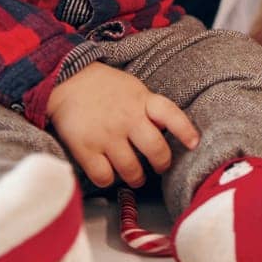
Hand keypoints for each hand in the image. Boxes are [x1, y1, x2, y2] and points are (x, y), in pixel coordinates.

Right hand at [47, 63, 199, 188]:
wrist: (66, 81)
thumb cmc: (104, 87)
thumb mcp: (134, 88)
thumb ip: (150, 107)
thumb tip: (167, 129)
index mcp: (142, 100)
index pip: (171, 114)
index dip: (185, 130)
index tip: (194, 143)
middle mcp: (127, 118)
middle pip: (156, 150)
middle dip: (162, 164)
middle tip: (160, 167)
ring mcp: (107, 135)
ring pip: (132, 170)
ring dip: (136, 178)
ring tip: (135, 177)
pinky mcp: (86, 148)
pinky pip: (104, 176)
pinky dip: (109, 180)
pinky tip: (110, 174)